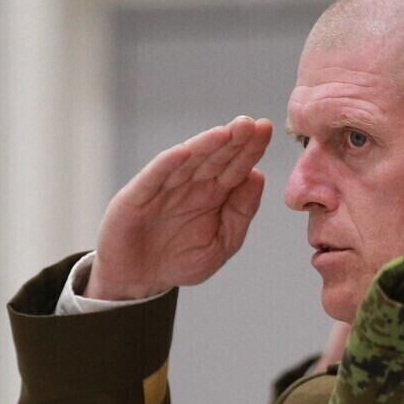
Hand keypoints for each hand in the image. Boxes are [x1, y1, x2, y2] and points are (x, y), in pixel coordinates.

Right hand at [88, 116, 272, 300]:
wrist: (140, 280)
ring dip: (205, 145)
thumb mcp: (221, 244)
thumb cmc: (181, 261)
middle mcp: (192, 184)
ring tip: (224, 132)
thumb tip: (258, 177)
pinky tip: (184, 152)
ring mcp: (164, 187)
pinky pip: (154, 177)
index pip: (237, 166)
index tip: (266, 129)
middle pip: (215, 157)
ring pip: (188, 161)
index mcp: (215, 194)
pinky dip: (167, 164)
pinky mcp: (137, 196)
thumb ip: (240, 213)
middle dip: (232, 140)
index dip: (250, 148)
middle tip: (250, 123)